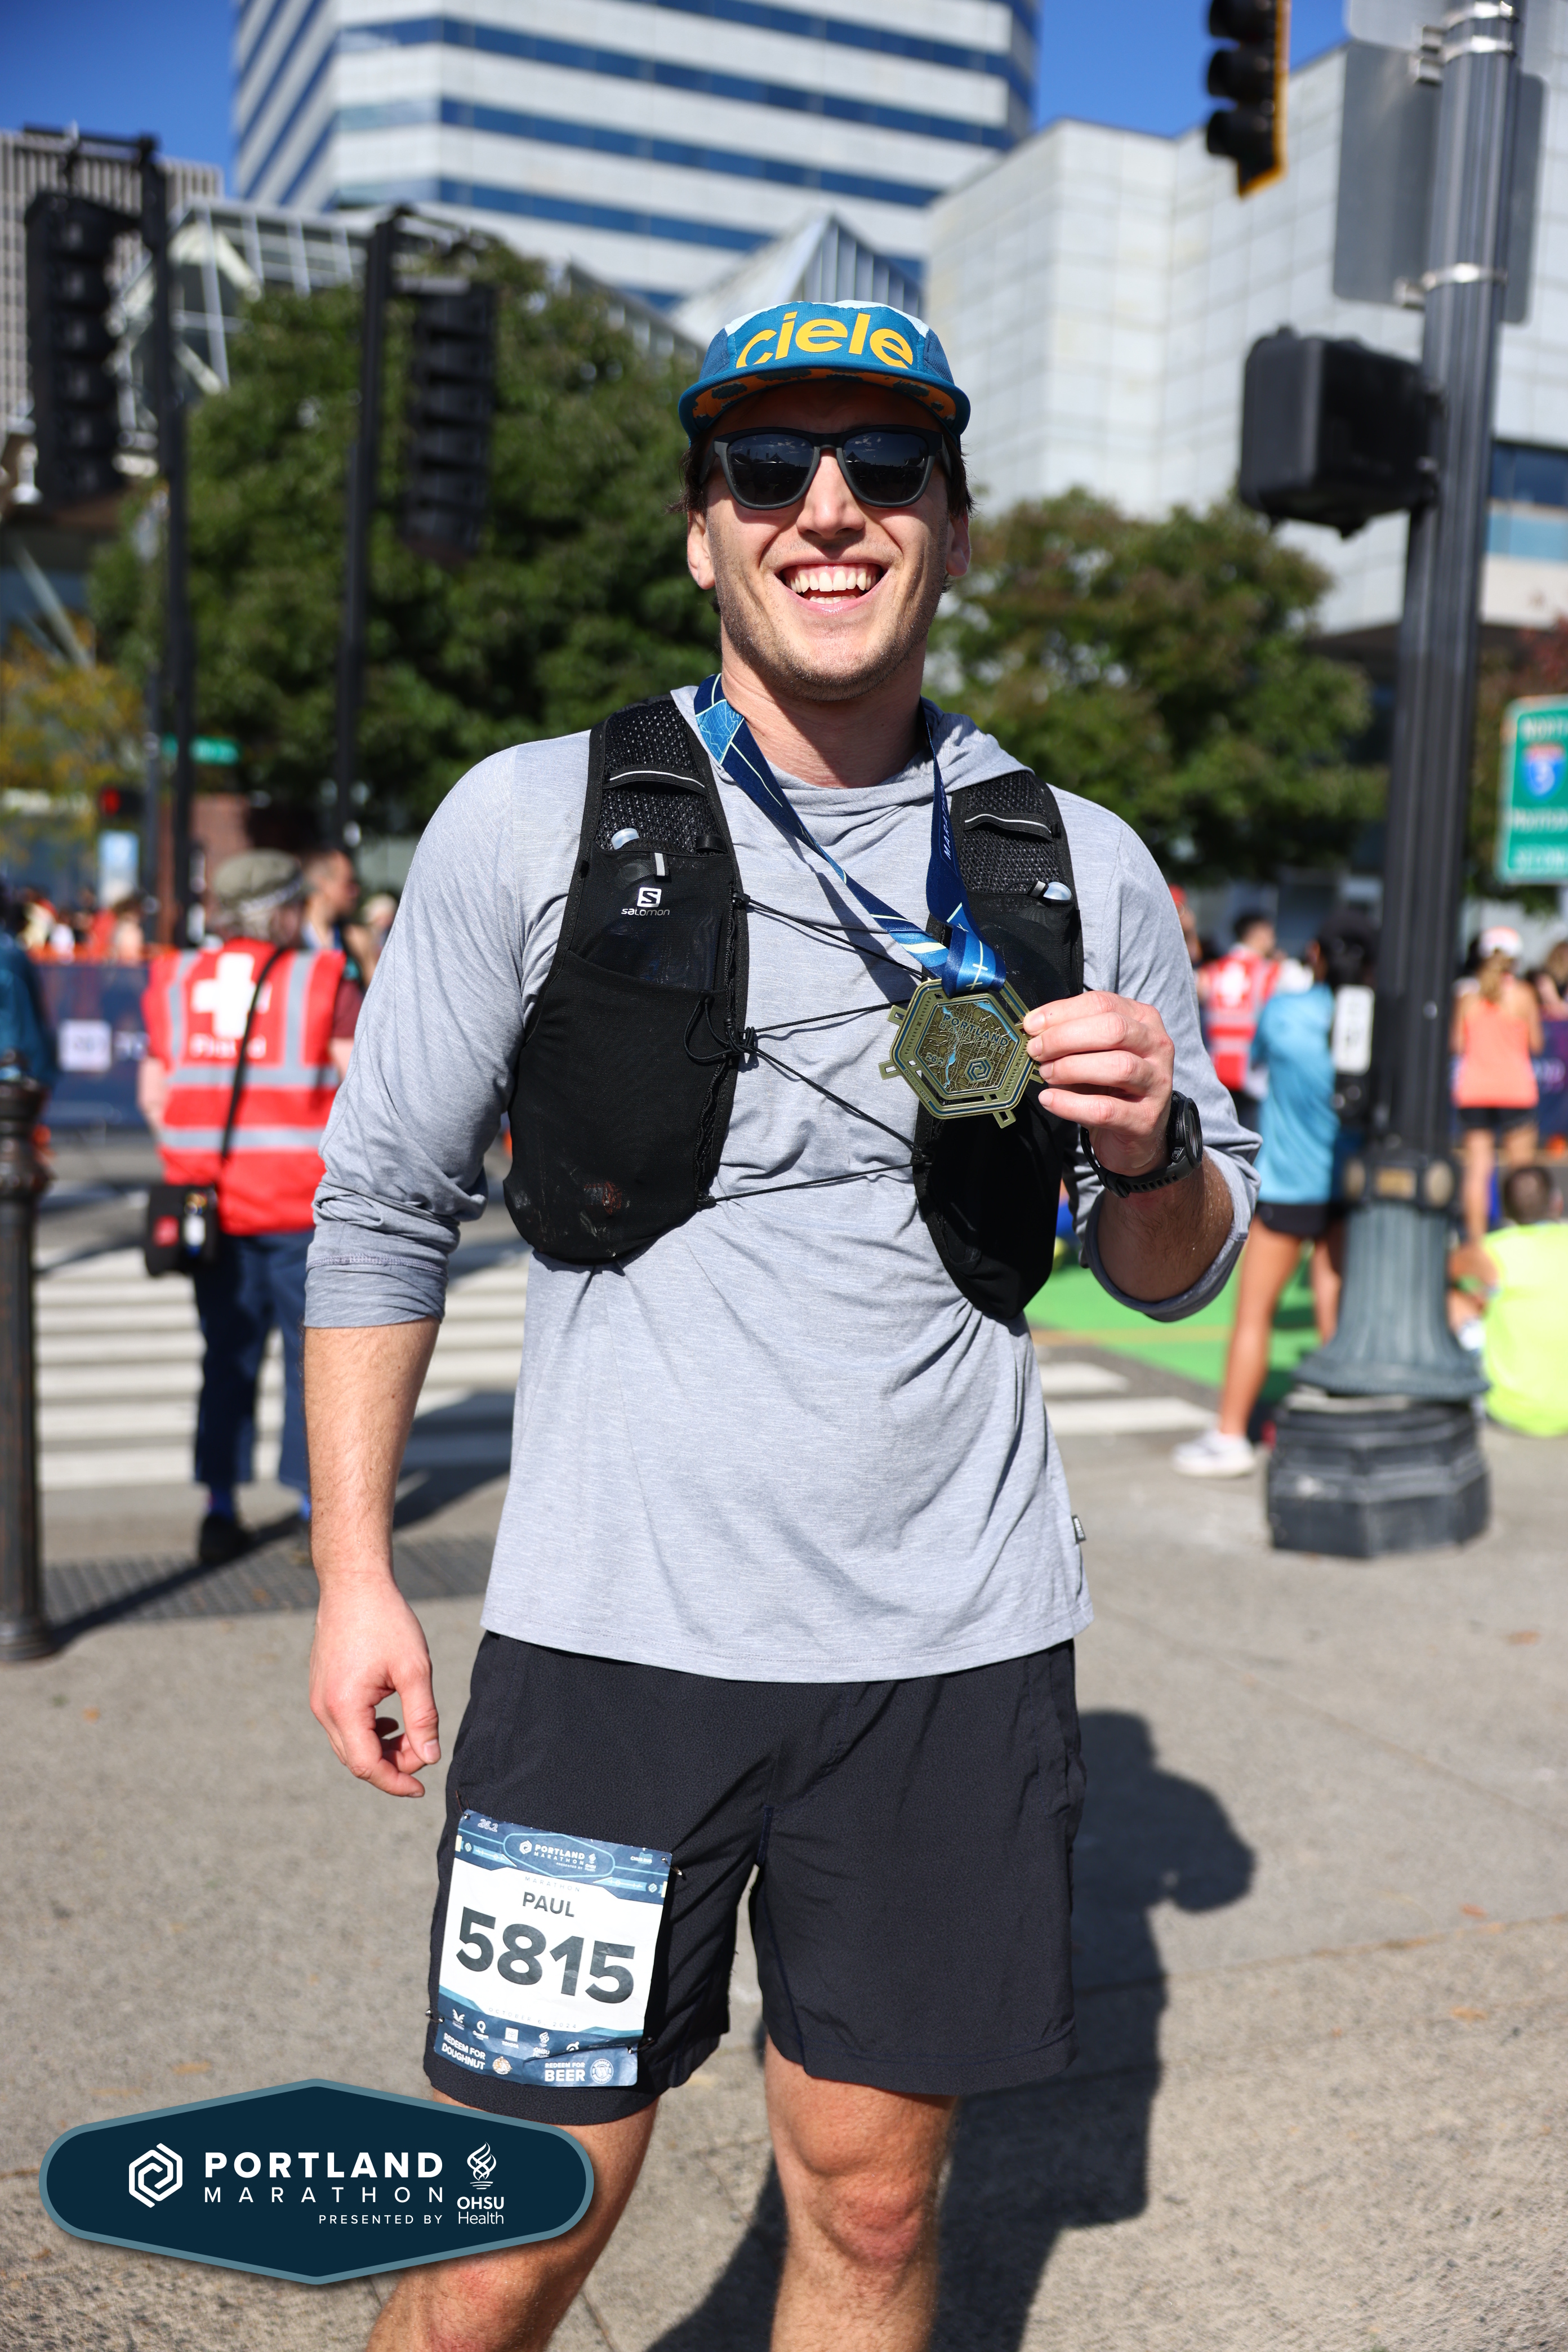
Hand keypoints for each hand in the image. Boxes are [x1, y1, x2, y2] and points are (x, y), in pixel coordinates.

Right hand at [309, 1576, 439, 1797]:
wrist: (353, 1584)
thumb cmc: (386, 1620)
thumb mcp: (414, 1669)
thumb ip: (423, 1717)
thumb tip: (429, 1758)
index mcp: (344, 1707)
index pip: (367, 1766)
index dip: (396, 1783)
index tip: (422, 1788)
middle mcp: (323, 1709)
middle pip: (356, 1760)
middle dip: (392, 1766)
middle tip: (424, 1751)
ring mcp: (318, 1699)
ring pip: (349, 1745)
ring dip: (381, 1750)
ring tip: (411, 1735)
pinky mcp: (321, 1690)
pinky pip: (343, 1726)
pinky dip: (368, 1733)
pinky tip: (391, 1720)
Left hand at [1023, 990, 1175, 1180]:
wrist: (1135, 1134)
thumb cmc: (1109, 1085)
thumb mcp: (1094, 1053)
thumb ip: (1071, 1037)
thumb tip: (1034, 1030)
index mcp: (1143, 1020)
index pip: (1103, 1003)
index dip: (1062, 1012)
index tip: (1032, 1025)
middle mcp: (1157, 1047)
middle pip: (1114, 1030)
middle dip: (1066, 1037)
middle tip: (1036, 1050)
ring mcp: (1156, 1083)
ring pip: (1118, 1067)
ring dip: (1072, 1068)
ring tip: (1046, 1074)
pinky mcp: (1145, 1119)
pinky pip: (1106, 1109)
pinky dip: (1071, 1104)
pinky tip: (1050, 1100)